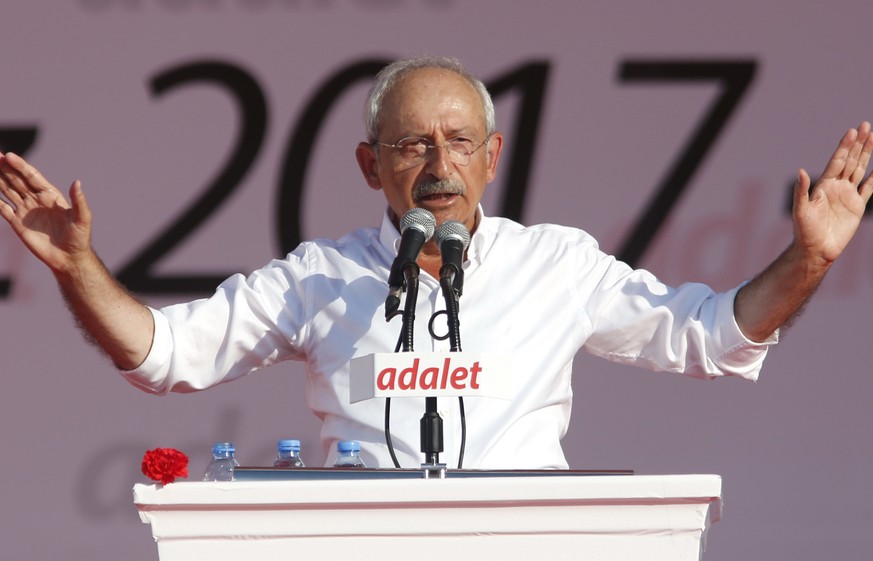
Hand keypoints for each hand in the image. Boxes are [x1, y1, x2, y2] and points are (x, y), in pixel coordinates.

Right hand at [0, 152, 92, 273]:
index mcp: (50, 195)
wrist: (69, 258)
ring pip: (8, 190)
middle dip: (5, 168)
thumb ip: (79, 201)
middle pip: (17, 180)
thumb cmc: (79, 238)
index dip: (21, 166)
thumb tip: (77, 182)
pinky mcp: (17, 223)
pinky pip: (3, 208)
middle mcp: (36, 200)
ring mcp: (25, 210)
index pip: (32, 177)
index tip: (9, 156)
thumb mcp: (82, 218)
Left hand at [792, 121, 872, 264]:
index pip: (837, 161)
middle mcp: (836, 187)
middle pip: (850, 160)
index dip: (844, 146)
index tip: (851, 131)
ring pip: (860, 170)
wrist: (816, 250)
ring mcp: (847, 195)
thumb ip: (801, 191)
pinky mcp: (856, 207)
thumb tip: (800, 171)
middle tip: (865, 125)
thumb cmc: (804, 231)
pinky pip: (868, 189)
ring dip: (866, 154)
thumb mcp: (800, 210)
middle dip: (858, 143)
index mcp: (824, 185)